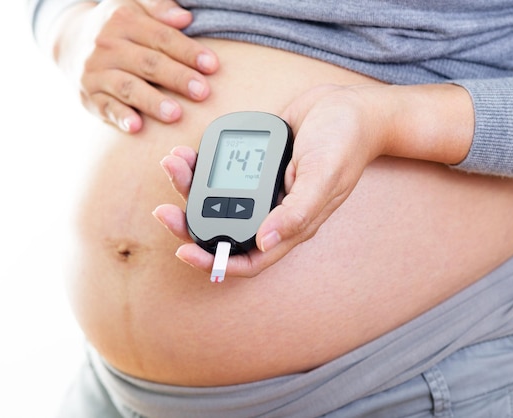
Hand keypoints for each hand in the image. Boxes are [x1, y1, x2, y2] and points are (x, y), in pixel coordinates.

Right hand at [49, 0, 218, 131]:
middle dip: (177, 78)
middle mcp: (107, 46)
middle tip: (202, 92)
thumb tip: (185, 18)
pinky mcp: (90, 97)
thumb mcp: (135, 6)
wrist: (70, 43)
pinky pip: (106, 108)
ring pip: (128, 87)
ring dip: (152, 101)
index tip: (212, 65)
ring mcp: (97, 73)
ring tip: (175, 113)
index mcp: (124, 21)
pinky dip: (121, 117)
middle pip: (148, 63)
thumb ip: (160, 7)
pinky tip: (138, 126)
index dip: (188, 52)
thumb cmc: (117, 27)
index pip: (162, 37)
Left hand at [153, 84, 391, 276]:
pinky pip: (223, 172)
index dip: (215, 262)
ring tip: (173, 165)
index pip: (248, 258)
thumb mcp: (323, 177)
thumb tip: (264, 242)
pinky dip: (202, 166)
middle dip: (190, 224)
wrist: (348, 105)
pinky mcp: (256, 164)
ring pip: (218, 198)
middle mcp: (272, 211)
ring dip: (190, 188)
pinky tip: (188, 153)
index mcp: (290, 224)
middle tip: (163, 210)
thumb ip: (296, 212)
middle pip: (223, 229)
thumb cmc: (345, 143)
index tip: (184, 252)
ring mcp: (262, 187)